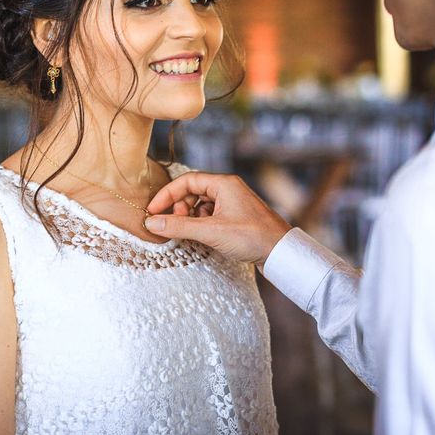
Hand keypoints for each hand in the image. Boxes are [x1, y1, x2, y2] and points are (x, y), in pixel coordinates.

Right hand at [145, 172, 291, 263]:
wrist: (282, 253)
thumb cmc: (252, 237)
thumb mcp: (211, 231)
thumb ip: (179, 226)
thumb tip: (152, 222)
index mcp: (223, 183)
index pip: (186, 181)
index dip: (167, 195)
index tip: (154, 211)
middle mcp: (228, 188)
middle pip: (192, 191)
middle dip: (179, 207)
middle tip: (173, 224)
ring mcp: (233, 202)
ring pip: (201, 203)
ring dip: (190, 216)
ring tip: (189, 231)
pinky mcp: (236, 216)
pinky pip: (211, 214)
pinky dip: (201, 223)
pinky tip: (203, 235)